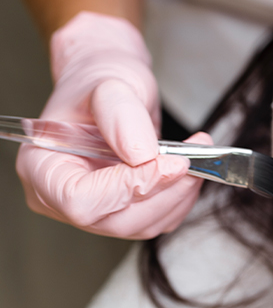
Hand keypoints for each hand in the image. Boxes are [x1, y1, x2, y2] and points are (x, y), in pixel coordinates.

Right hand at [16, 12, 206, 238]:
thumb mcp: (109, 84)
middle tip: (191, 159)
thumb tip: (142, 154)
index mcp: (42, 169)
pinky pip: (158, 220)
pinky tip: (187, 170)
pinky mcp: (123, 212)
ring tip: (195, 157)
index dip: (127, 187)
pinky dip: (180, 198)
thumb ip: (121, 115)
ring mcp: (94, 210)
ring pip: (143, 225)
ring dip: (178, 194)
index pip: (80, 201)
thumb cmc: (98, 82)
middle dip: (162, 191)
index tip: (167, 162)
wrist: (111, 91)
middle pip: (116, 220)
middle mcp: (62, 198)